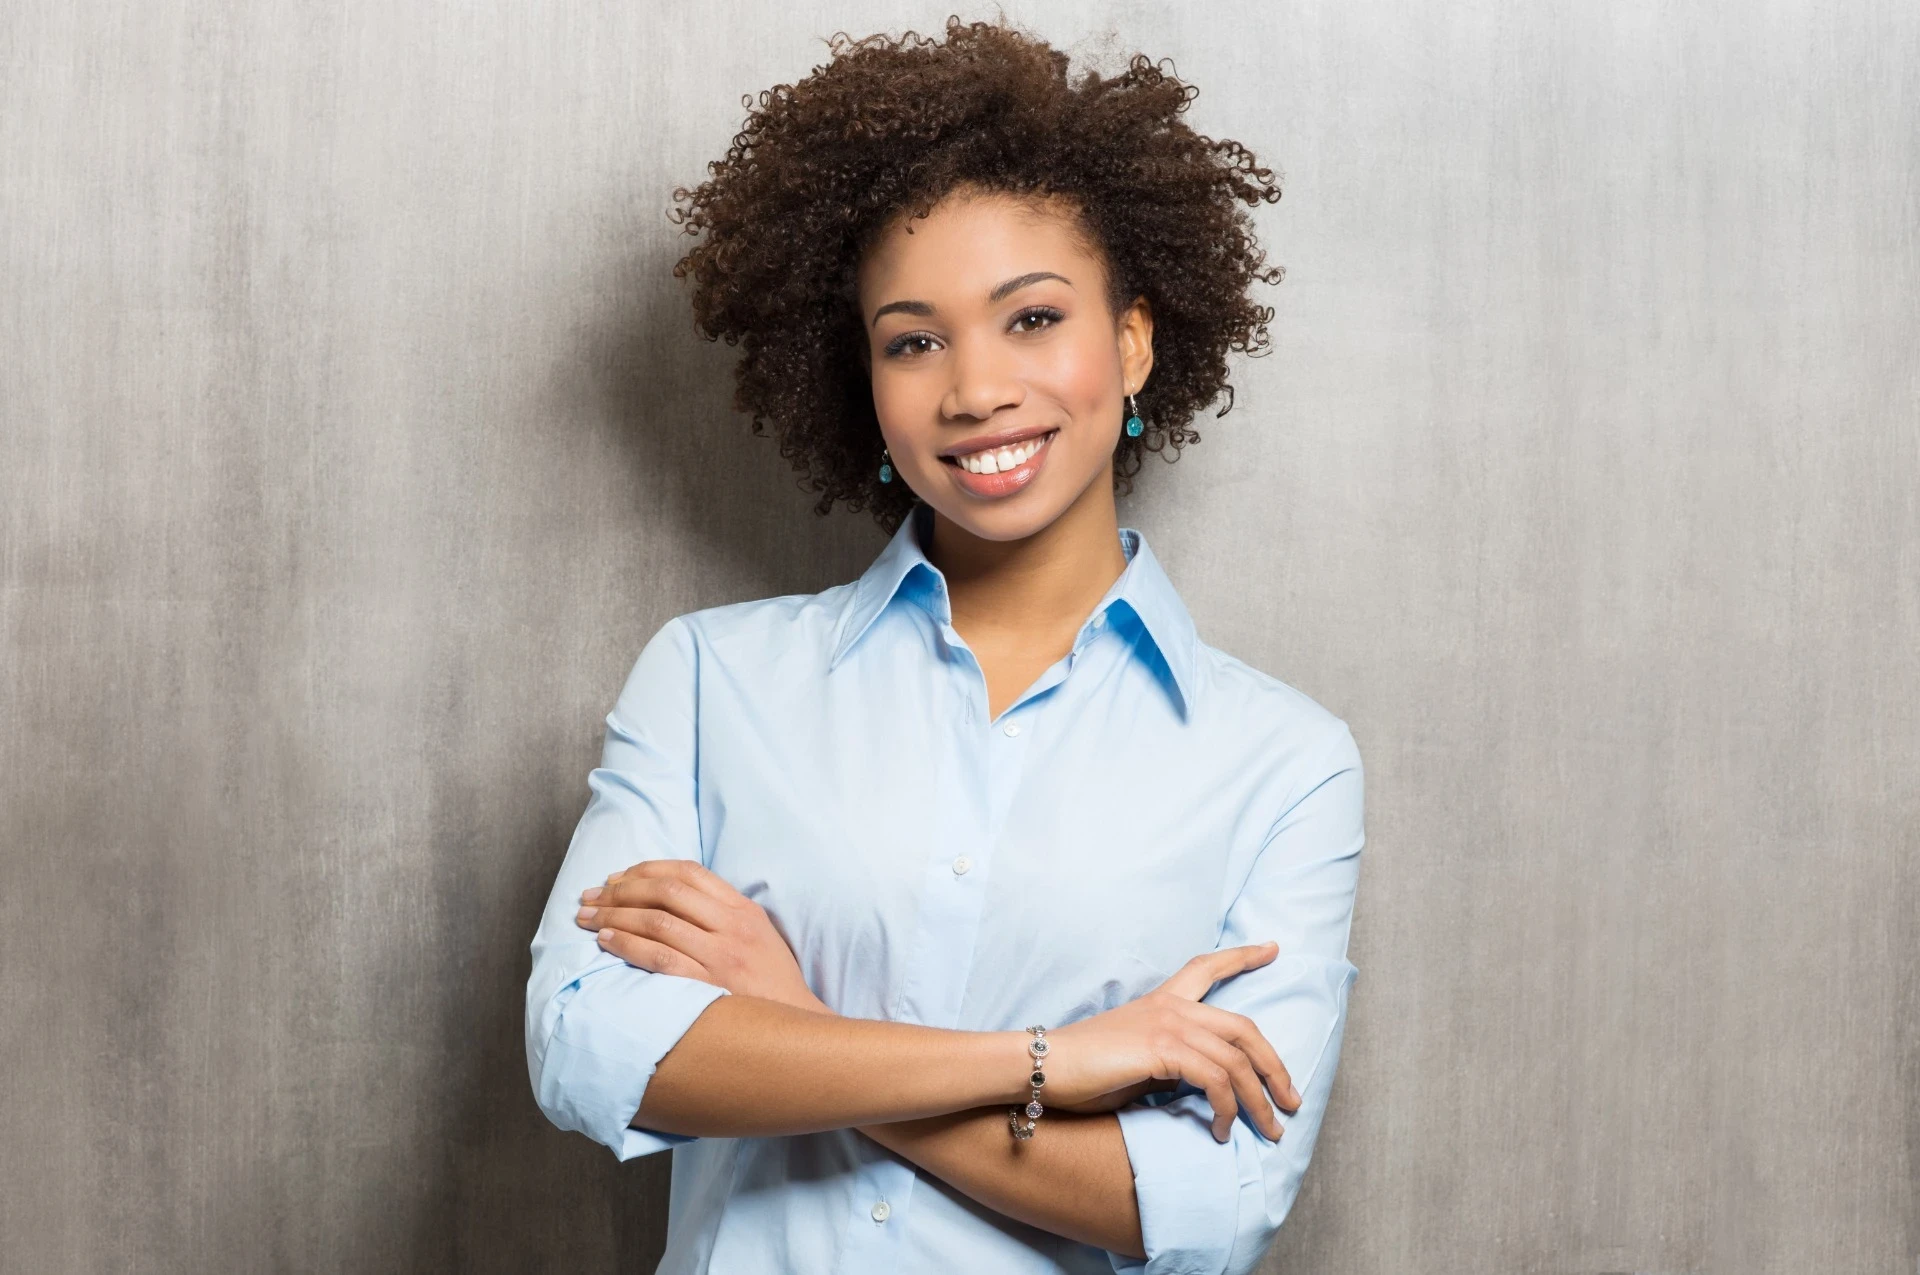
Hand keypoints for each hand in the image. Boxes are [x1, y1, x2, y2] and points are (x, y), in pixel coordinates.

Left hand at [575, 859, 829, 1014]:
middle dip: (620, 890)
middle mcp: (733, 927)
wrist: (799, 1030)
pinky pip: (659, 958)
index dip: (646, 869)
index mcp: (744, 910)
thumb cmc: (773, 988)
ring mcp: (722, 956)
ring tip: (588, 918)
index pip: (689, 872)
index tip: (617, 878)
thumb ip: (725, 916)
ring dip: (614, 916)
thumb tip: (674, 900)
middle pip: (666, 891)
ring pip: (657, 921)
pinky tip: (606, 942)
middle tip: (591, 896)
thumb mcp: (760, 938)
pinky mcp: (709, 985)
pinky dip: (628, 945)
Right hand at [1040, 942, 1299, 1142]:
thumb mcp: (1134, 1060)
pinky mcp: (1162, 1050)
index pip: (1207, 967)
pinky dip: (1227, 1109)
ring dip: (1259, 1103)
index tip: (1272, 948)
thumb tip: (1200, 1087)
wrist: (1041, 1066)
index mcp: (1162, 1001)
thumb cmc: (1080, 1070)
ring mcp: (1168, 1025)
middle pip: (1245, 1029)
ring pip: (1237, 1061)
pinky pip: (1215, 1079)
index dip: (1243, 957)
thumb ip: (1168, 1062)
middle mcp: (1171, 1007)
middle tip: (1291, 1101)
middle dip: (1276, 1067)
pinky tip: (1223, 1130)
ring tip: (1268, 1131)